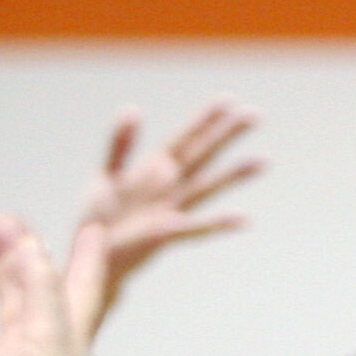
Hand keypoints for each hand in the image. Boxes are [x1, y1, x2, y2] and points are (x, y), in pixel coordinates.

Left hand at [79, 101, 262, 329]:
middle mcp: (169, 188)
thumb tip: (134, 110)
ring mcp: (171, 210)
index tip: (229, 99)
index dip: (205, 119)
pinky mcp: (165, 233)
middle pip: (202, 155)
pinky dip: (221, 223)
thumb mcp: (107, 175)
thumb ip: (120, 144)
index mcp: (154, 171)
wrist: (92, 256)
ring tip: (264, 161)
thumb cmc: (101, 219)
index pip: (185, 138)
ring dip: (235, 174)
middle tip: (256, 115)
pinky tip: (245, 218)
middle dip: (227, 135)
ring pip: (207, 186)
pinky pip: (196, 226)